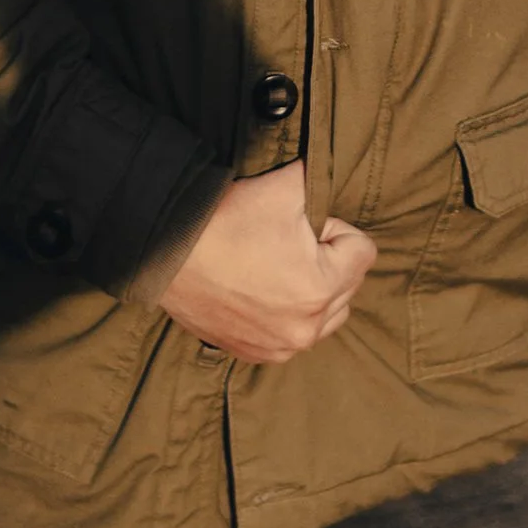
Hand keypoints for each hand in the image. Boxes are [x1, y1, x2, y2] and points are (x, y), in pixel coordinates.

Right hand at [160, 162, 376, 364]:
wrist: (165, 252)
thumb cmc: (226, 219)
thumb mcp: (286, 186)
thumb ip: (324, 181)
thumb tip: (333, 173)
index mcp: (321, 288)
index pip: (362, 250)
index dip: (333, 228)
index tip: (298, 224)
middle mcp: (306, 329)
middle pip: (348, 285)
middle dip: (327, 261)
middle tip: (284, 242)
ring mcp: (280, 347)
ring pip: (326, 315)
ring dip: (313, 290)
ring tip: (273, 267)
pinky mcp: (255, 354)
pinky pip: (293, 335)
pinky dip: (287, 314)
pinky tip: (259, 291)